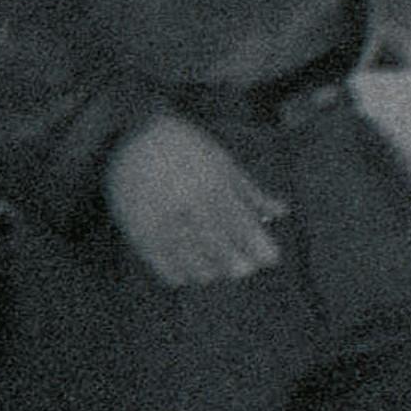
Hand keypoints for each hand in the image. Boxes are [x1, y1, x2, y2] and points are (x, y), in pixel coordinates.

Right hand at [106, 114, 283, 288]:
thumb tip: (281, 213)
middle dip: (239, 265)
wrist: (128, 135)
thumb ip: (250, 192)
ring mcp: (161, 223)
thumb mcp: (222, 162)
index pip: (242, 226)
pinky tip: (190, 271)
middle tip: (245, 269)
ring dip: (212, 271)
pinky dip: (182, 275)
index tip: (271, 258)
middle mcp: (187, 207)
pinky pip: (165, 268)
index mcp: (211, 186)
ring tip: (217, 267)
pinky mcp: (139, 235)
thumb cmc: (185, 147)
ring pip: (194, 265)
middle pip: (221, 251)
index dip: (259, 247)